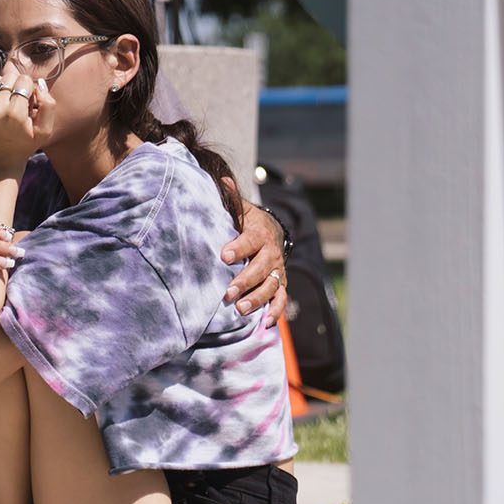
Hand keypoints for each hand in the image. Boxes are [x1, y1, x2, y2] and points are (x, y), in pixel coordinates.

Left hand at [0, 62, 49, 168]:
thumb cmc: (24, 145)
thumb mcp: (45, 130)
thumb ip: (48, 104)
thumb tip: (40, 84)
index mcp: (15, 114)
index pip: (24, 80)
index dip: (29, 88)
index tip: (28, 101)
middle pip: (9, 77)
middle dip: (16, 86)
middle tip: (17, 103)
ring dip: (2, 89)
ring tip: (5, 105)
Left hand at [221, 190, 288, 324]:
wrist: (272, 233)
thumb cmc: (248, 223)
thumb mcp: (241, 210)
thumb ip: (231, 199)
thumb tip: (221, 180)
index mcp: (260, 234)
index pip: (250, 240)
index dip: (239, 247)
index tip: (224, 256)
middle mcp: (271, 253)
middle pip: (261, 268)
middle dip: (244, 281)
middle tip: (227, 293)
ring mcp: (277, 270)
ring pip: (271, 286)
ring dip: (256, 299)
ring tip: (239, 309)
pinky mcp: (280, 284)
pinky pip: (281, 300)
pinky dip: (275, 312)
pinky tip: (264, 323)